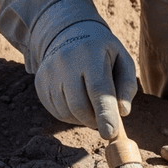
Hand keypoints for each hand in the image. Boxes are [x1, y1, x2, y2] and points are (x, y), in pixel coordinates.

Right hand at [34, 21, 137, 138]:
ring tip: (92, 102)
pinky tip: (78, 100)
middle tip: (106, 120)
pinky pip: (57, 112)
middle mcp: (65, 62)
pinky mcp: (40, 83)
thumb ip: (127, 85)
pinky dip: (72, 115)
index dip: (105, 114)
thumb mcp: (122, 59)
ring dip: (84, 118)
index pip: (97, 89)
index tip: (111, 134)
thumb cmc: (103, 52)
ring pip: (67, 112)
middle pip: (80, 106)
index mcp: (90, 54)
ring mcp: (49, 73)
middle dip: (95, 120)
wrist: (68, 33)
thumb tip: (123, 112)